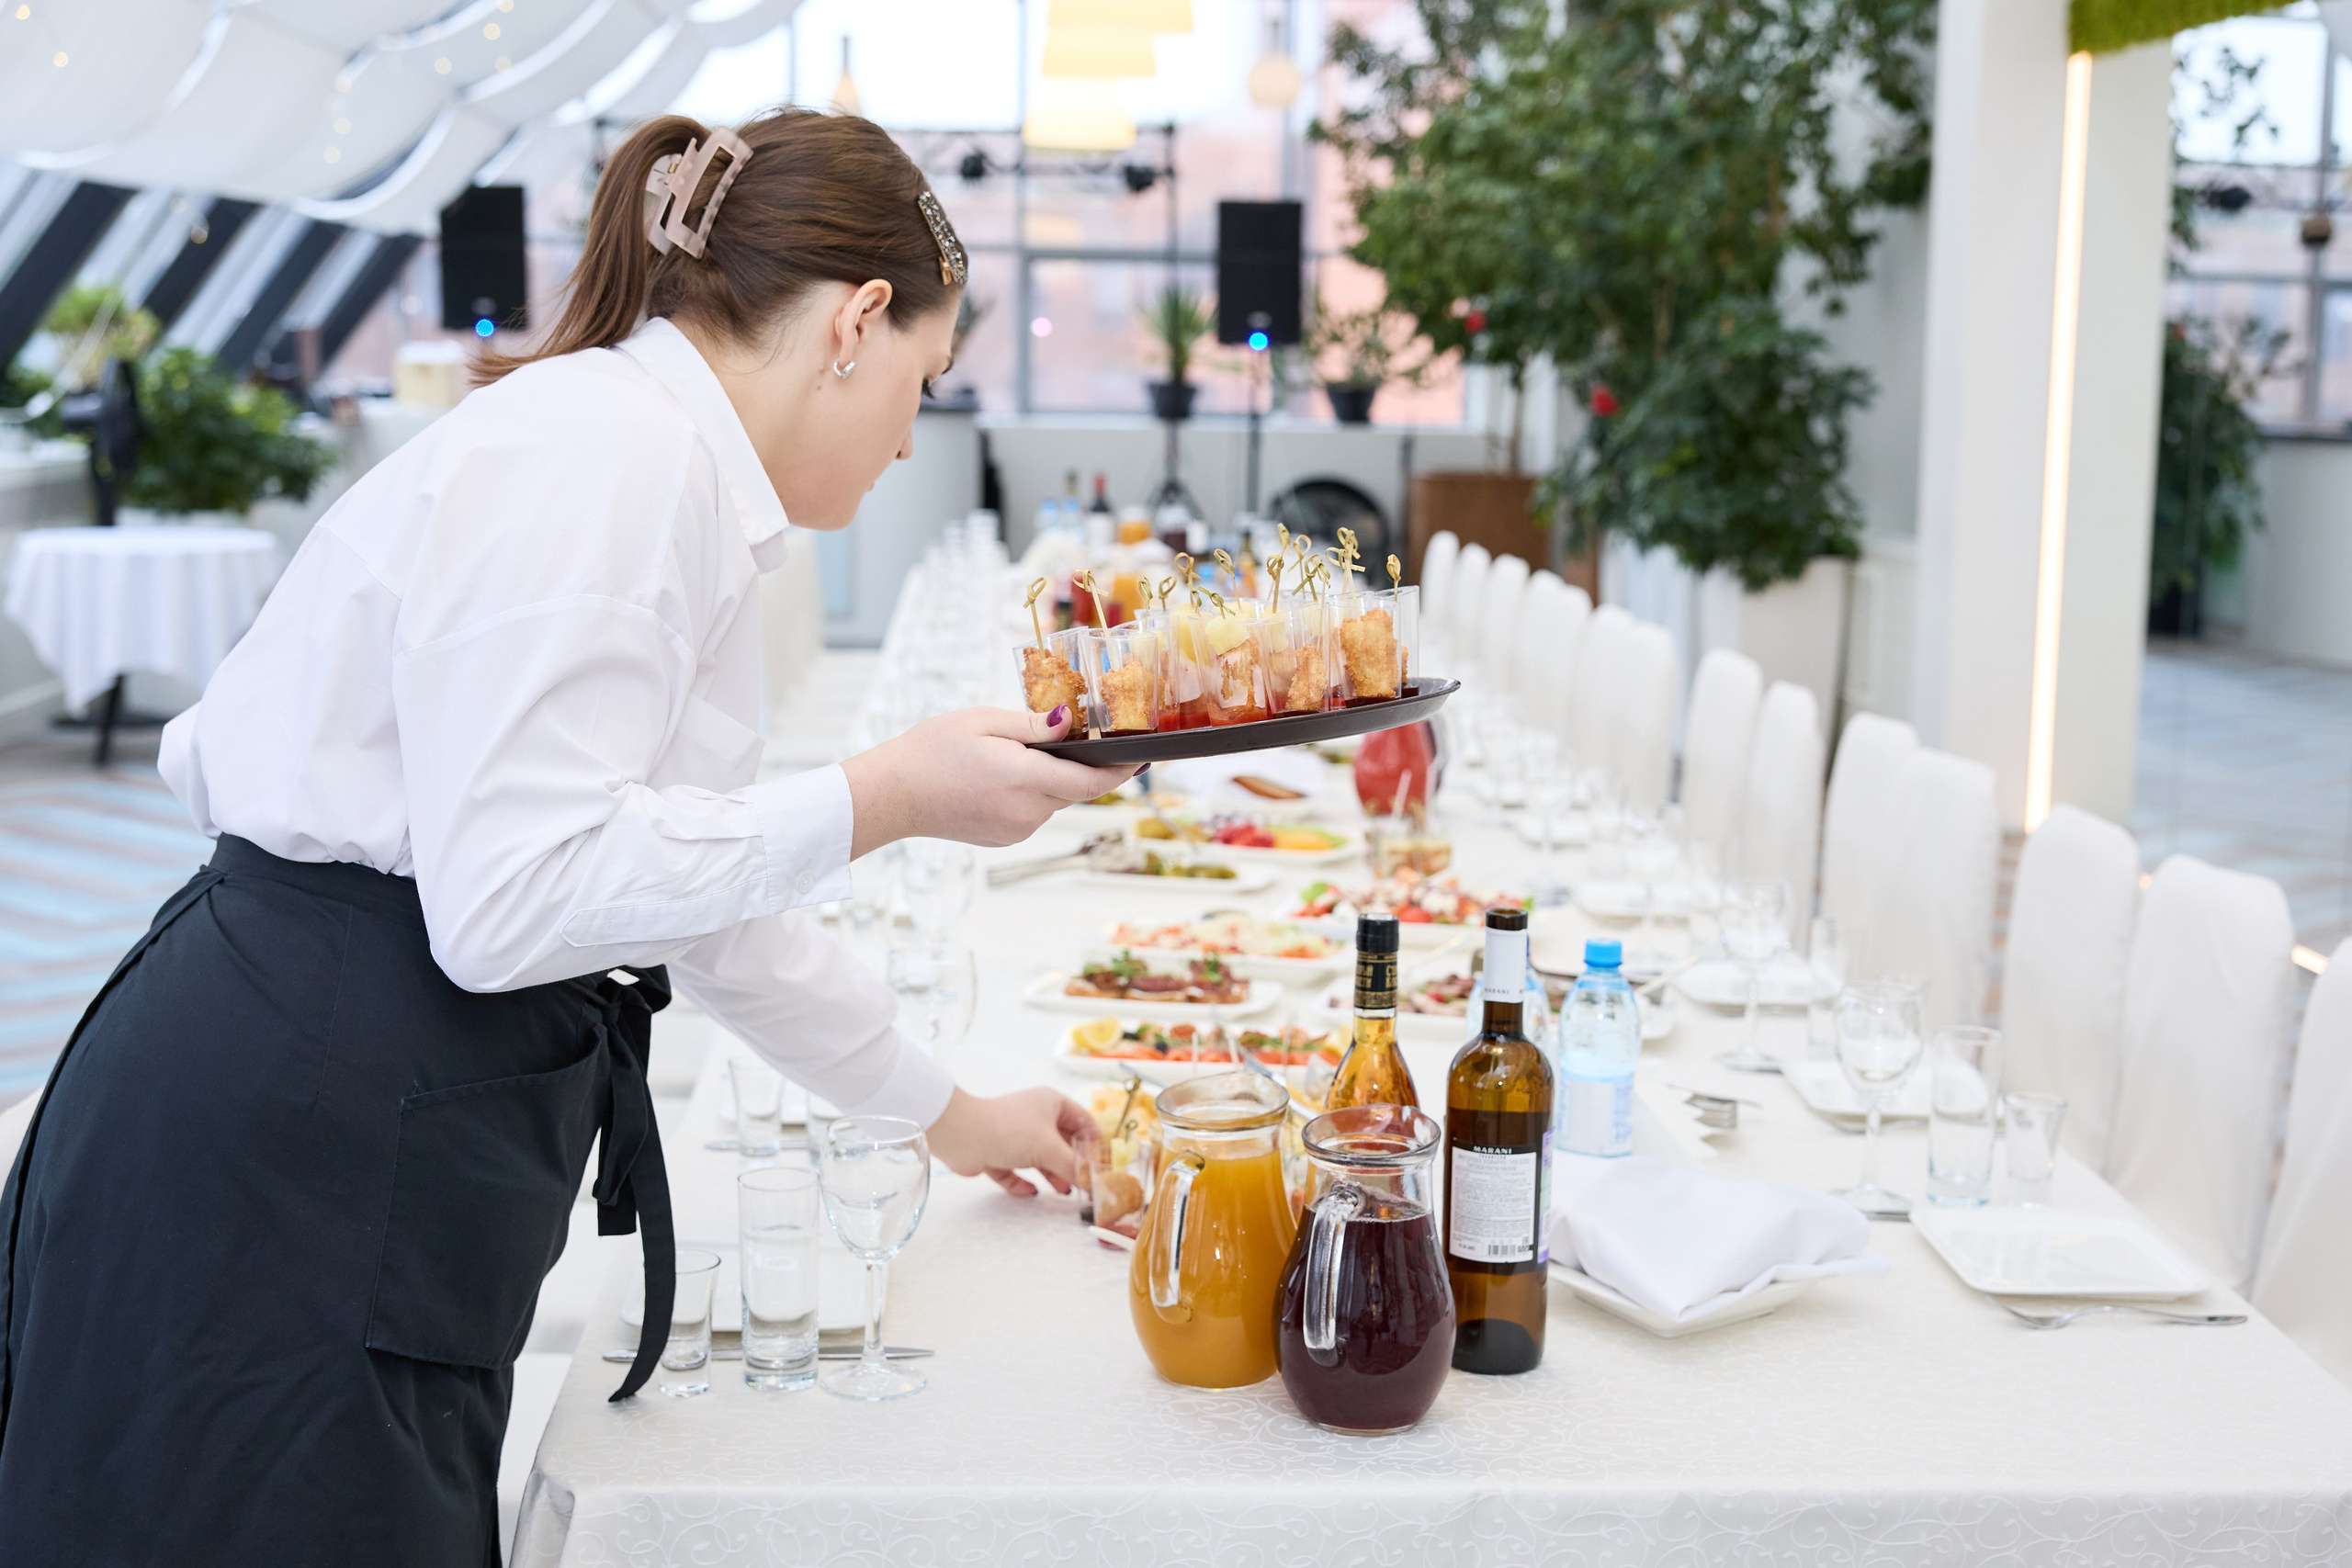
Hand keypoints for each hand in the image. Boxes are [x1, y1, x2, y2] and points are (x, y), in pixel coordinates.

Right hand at [842, 706, 1135, 856]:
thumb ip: (1034, 726)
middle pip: (1074, 789)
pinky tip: (998, 777)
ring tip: (1010, 755)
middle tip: (1060, 737)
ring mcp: (1016, 830)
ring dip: (1048, 778)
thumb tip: (1072, 725)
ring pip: (1053, 800)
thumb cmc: (932, 751)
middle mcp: (1026, 812)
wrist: (892, 794)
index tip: (1142, 759)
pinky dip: (1029, 792)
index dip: (1122, 772)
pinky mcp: (1005, 838)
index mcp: (1025, 779)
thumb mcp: (985, 723)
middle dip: (1076, 766)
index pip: (1091, 784)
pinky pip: (1033, 811)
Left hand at [925, 1085, 1087, 1196]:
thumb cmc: (1010, 1131)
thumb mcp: (1049, 1148)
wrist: (961, 1134)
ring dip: (1052, 1175)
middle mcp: (1034, 1117)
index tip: (1103, 1167)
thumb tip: (1096, 1185)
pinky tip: (1030, 1192)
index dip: (1094, 1143)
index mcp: (1051, 1104)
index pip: (1083, 1121)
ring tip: (1062, 1191)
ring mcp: (1014, 1136)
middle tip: (1085, 1185)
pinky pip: (1015, 1171)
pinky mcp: (996, 1154)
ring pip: (1039, 1159)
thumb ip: (1075, 1168)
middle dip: (1073, 1164)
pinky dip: (1023, 1182)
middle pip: (1062, 1143)